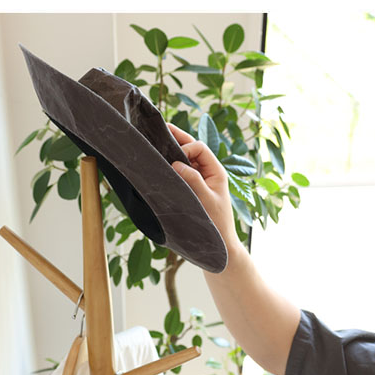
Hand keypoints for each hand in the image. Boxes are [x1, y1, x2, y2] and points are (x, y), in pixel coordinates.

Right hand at [167, 122, 240, 252]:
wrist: (219, 246)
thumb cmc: (216, 224)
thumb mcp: (205, 200)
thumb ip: (193, 180)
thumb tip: (176, 163)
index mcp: (216, 171)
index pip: (199, 148)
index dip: (186, 147)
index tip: (174, 160)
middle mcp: (208, 173)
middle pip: (192, 150)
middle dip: (176, 139)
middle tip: (159, 129)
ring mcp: (200, 181)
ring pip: (184, 161)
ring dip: (172, 153)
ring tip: (155, 145)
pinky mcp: (192, 191)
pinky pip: (181, 174)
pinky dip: (170, 168)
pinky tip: (158, 165)